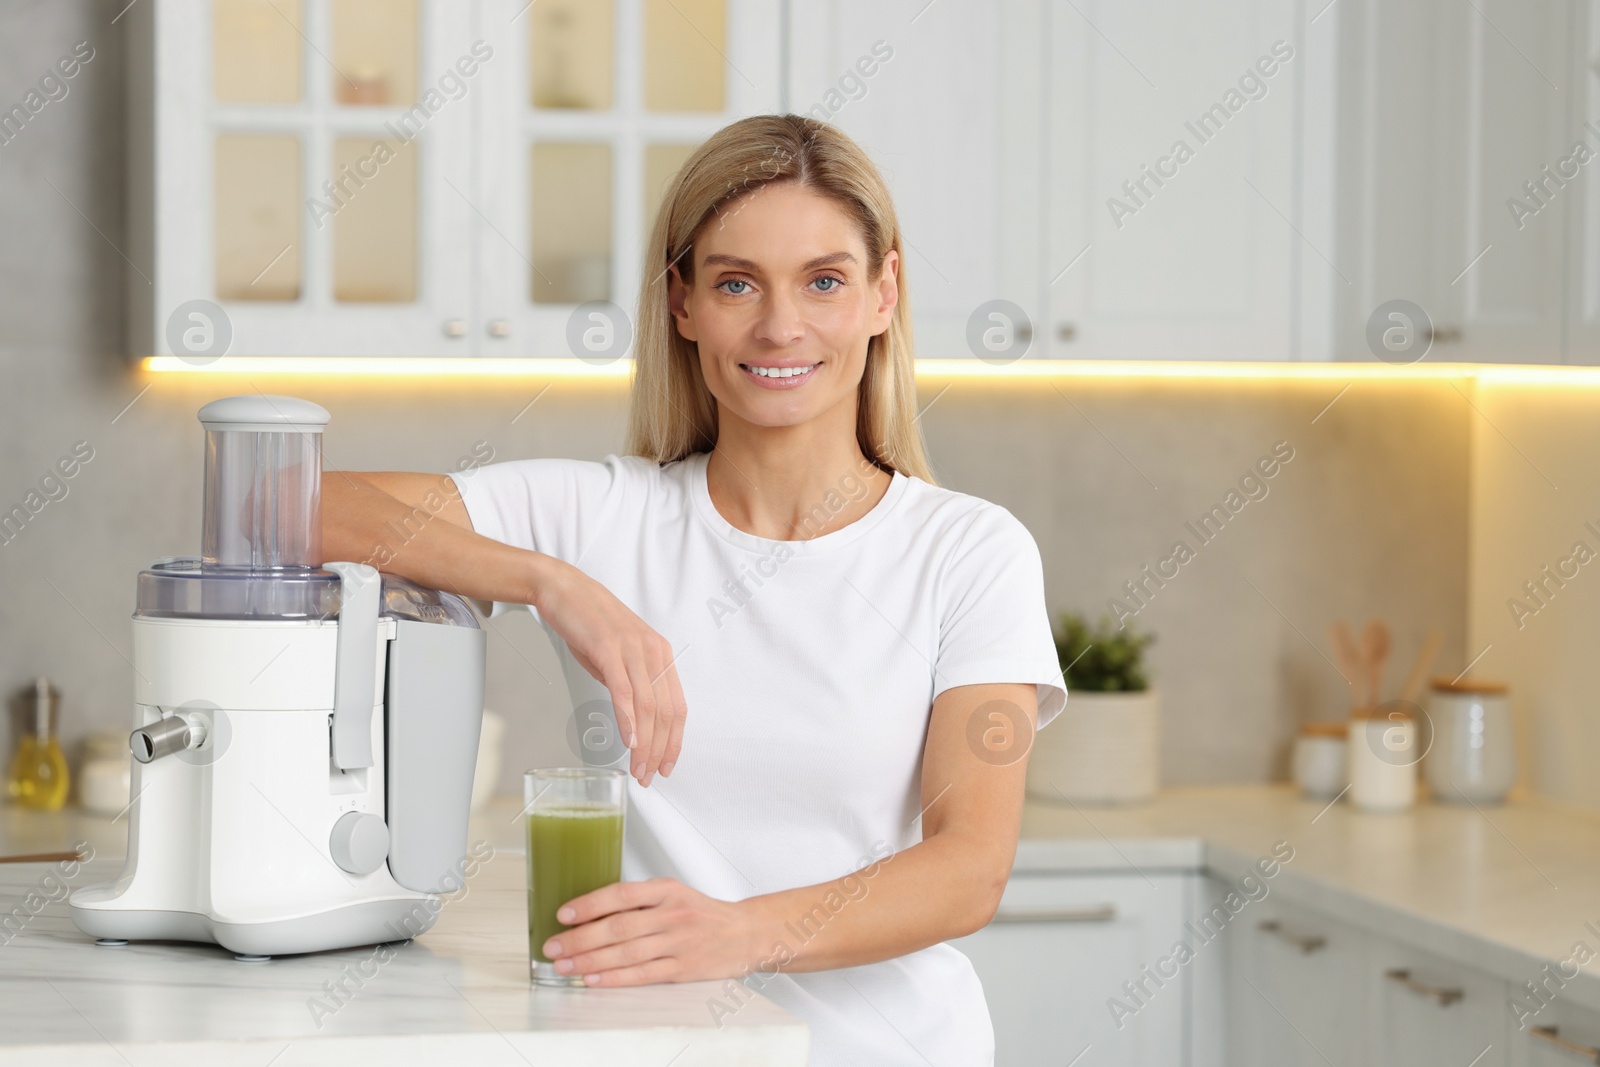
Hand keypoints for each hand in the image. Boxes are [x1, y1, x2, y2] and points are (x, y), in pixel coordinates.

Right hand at [533, 557, 686, 785]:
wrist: (565, 589)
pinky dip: (628, 719)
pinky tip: (628, 741)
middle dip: (659, 750)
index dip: (674, 741)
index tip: (666, 766)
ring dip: (645, 744)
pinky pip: (624, 690)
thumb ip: (629, 684)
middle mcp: (654, 652)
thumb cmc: (589, 624)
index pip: (676, 707)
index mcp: (661, 655)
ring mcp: (633, 649)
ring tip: (638, 769)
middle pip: (665, 712)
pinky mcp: (609, 648)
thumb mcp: (617, 657)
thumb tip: (632, 717)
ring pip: (648, 706)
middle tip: (648, 776)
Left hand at [542, 877, 764, 986]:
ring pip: (627, 953)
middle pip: (619, 927)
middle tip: (553, 946)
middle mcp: (672, 914)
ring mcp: (678, 943)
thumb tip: (589, 913)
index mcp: (667, 890)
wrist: (745, 933)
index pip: (622, 894)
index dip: (590, 904)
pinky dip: (615, 978)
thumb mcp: (673, 894)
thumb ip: (638, 902)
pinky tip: (593, 980)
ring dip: (590, 961)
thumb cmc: (701, 913)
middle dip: (580, 939)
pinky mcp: (683, 969)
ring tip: (564, 966)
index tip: (564, 914)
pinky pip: (642, 974)